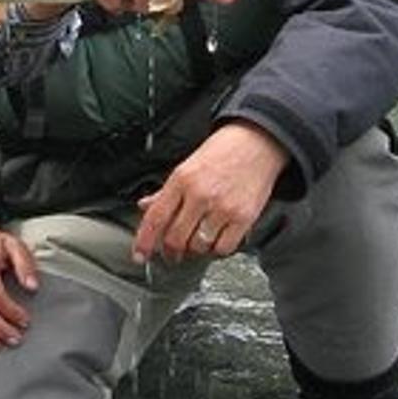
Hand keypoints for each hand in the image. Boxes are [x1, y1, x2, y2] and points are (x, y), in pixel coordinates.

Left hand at [133, 121, 289, 263]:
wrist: (257, 143)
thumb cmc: (222, 153)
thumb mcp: (187, 167)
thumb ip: (166, 191)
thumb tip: (145, 206)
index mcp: (182, 180)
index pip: (155, 218)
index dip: (144, 242)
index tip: (140, 255)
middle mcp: (200, 194)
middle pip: (175, 239)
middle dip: (171, 251)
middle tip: (173, 253)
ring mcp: (222, 207)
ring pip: (199, 247)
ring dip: (195, 249)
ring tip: (199, 238)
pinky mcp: (244, 217)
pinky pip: (224, 248)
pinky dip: (218, 249)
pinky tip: (217, 238)